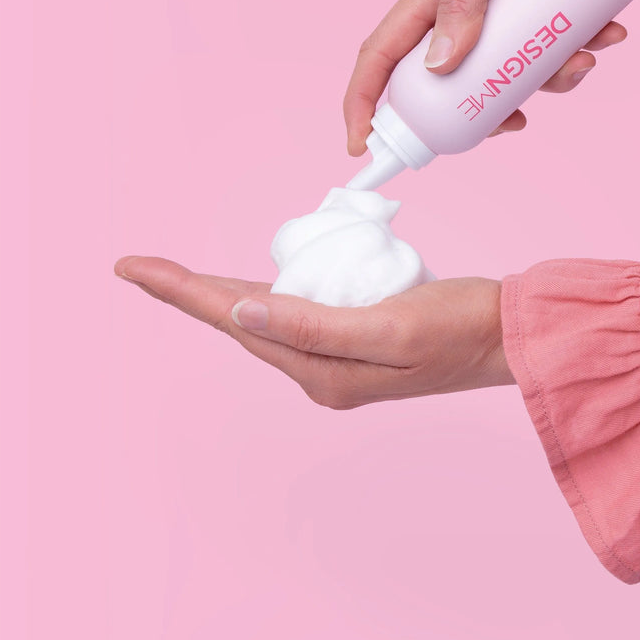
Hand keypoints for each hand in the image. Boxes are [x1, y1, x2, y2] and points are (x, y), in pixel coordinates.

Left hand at [115, 256, 513, 407]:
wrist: (508, 336)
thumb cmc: (459, 326)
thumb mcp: (389, 327)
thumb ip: (313, 324)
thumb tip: (241, 310)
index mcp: (321, 372)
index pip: (235, 319)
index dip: (181, 290)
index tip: (130, 266)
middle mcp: (320, 371)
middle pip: (241, 320)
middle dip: (189, 293)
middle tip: (139, 266)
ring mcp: (336, 359)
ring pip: (265, 316)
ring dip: (222, 293)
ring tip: (177, 276)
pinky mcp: (354, 339)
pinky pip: (296, 312)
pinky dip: (268, 291)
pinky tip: (254, 282)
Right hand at [343, 0, 639, 154]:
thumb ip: (466, 1)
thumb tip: (439, 69)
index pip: (381, 55)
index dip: (365, 103)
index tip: (363, 148)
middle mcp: (462, 2)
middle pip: (453, 80)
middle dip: (485, 108)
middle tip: (517, 122)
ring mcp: (506, 0)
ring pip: (513, 66)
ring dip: (551, 77)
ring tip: (585, 59)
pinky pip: (555, 39)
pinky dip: (582, 47)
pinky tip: (610, 33)